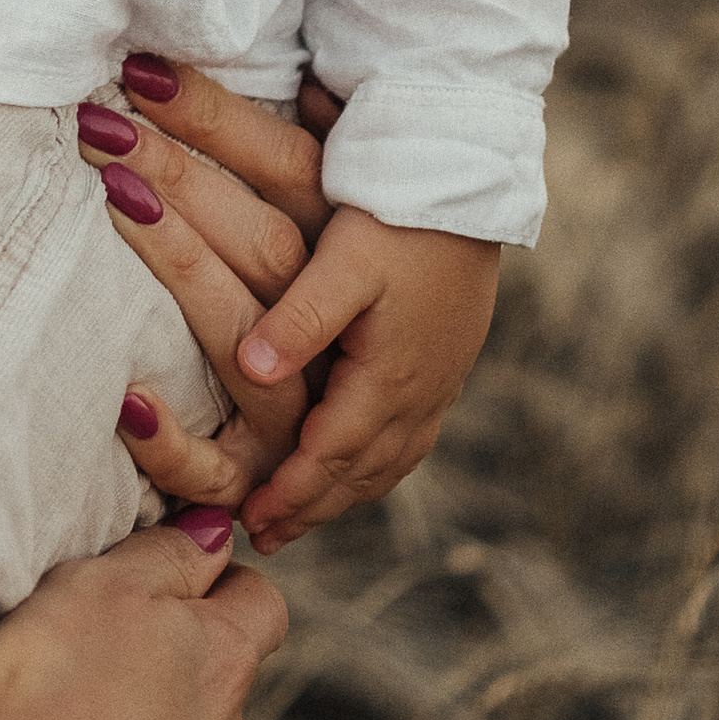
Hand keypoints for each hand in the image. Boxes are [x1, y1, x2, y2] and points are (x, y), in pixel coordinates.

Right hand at [0, 514, 288, 719]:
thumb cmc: (48, 690)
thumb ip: (165, 554)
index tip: (175, 586)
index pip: (261, 606)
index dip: (223, 586)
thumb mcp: (97, 584)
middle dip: (177, 689)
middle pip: (223, 703)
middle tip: (94, 681)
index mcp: (222, 666)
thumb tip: (218, 534)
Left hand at [82, 57, 497, 549]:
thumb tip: (251, 374)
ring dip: (345, 492)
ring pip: (389, 460)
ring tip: (303, 514)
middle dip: (313, 507)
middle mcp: (420, 391)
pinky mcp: (445, 361)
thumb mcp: (345, 264)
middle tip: (265, 537)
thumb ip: (299, 320)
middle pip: (361, 472)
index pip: (332, 456)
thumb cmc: (398, 218)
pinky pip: (409, 436)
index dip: (291, 493)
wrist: (469, 181)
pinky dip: (376, 463)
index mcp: (391, 377)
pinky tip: (359, 462)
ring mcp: (438, 380)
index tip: (249, 522)